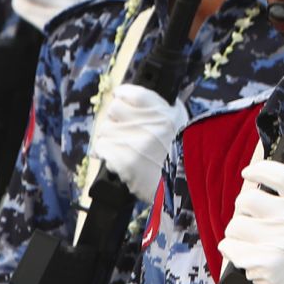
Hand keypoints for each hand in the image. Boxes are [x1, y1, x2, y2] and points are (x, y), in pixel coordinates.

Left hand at [91, 83, 187, 201]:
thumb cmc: (181, 158)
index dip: (122, 94)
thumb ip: (165, 109)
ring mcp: (136, 143)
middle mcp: (150, 126)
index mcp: (165, 115)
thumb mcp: (181, 126)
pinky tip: (115, 159)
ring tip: (119, 147)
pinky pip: (101, 148)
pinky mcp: (124, 162)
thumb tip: (141, 98)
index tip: (119, 97)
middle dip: (114, 118)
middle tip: (119, 128)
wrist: (182, 190)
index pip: (133, 93)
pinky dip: (105, 153)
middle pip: (114, 109)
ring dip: (109, 138)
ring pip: (104, 129)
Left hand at [218, 160, 283, 283]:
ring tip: (254, 246)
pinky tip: (248, 259)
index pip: (283, 175)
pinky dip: (233, 252)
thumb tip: (252, 177)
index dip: (260, 169)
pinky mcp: (263, 263)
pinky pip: (229, 247)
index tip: (248, 173)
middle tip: (253, 226)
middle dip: (243, 213)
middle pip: (247, 199)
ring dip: (236, 235)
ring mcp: (279, 242)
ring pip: (234, 225)